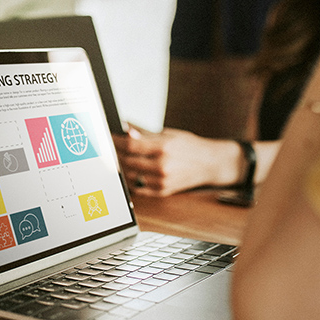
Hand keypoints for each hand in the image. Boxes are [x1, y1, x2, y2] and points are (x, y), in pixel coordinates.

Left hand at [113, 126, 239, 195]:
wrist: (211, 164)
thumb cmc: (190, 147)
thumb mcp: (169, 135)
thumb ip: (145, 134)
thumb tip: (126, 128)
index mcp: (164, 148)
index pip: (130, 145)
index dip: (116, 141)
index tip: (109, 137)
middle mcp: (162, 165)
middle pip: (127, 161)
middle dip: (116, 154)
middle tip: (109, 148)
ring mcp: (162, 181)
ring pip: (130, 175)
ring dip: (121, 167)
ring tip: (117, 159)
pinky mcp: (163, 191)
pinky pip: (138, 188)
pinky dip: (130, 180)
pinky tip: (128, 172)